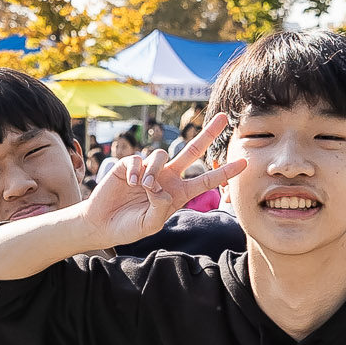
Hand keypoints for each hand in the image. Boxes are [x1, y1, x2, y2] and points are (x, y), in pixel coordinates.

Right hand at [80, 114, 243, 246]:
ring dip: (155, 171)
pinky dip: (136, 172)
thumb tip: (160, 187)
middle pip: (191, 151)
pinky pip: (139, 159)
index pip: (205, 180)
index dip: (224, 172)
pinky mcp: (129, 164)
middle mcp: (167, 177)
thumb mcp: (150, 225)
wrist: (102, 224)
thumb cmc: (129, 227)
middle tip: (224, 117)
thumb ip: (160, 209)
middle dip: (208, 134)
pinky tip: (129, 184)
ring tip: (144, 188)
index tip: (244, 163)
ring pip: (161, 155)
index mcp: (177, 193)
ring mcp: (149, 169)